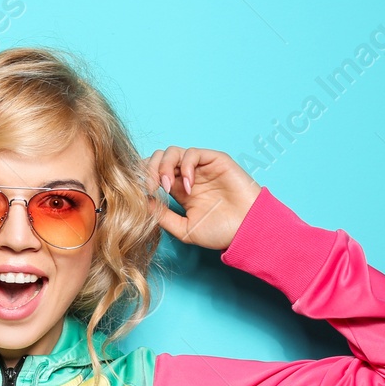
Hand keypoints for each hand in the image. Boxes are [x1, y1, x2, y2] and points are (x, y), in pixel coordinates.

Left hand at [143, 146, 261, 249]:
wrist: (247, 230)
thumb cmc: (221, 232)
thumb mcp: (184, 229)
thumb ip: (163, 216)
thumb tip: (141, 203)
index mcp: (179, 191)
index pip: (153, 174)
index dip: (143, 178)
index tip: (138, 192)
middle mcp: (188, 176)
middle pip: (158, 159)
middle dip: (148, 170)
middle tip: (149, 188)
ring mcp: (201, 168)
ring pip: (172, 153)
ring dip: (163, 167)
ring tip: (165, 186)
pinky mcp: (215, 160)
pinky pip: (193, 153)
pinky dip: (185, 166)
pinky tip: (188, 186)